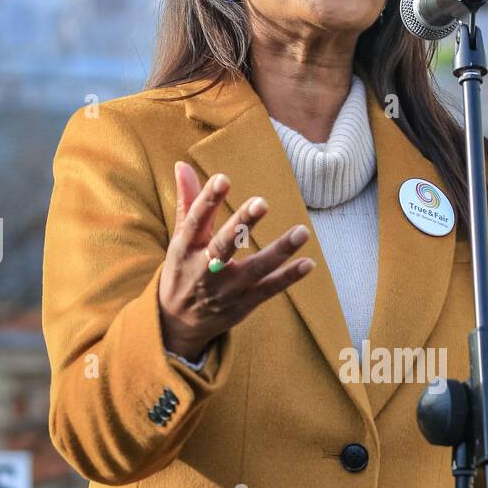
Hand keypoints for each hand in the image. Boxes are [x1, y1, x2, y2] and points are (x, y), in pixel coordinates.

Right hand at [157, 162, 316, 359]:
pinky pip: (269, 289)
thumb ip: (188, 202)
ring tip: (302, 232)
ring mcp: (227, 289)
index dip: (208, 199)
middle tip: (261, 202)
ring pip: (254, 269)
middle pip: (224, 245)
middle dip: (242, 225)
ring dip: (279, 251)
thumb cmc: (182, 271)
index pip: (196, 220)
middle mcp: (205, 269)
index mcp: (185, 248)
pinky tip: (309, 263)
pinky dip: (288, 277)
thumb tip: (183, 165)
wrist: (178, 323)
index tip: (223, 179)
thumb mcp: (180, 239)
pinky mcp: (244, 303)